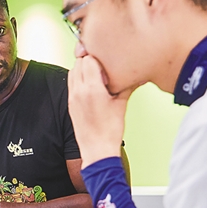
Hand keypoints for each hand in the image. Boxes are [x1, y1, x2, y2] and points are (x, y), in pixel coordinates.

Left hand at [68, 51, 132, 167]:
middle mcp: (79, 91)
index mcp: (92, 89)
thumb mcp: (121, 104)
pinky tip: (91, 86)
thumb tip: (136, 74)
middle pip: (78, 63)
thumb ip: (127, 85)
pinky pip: (71, 84)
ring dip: (82, 69)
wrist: (97, 150)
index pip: (88, 60)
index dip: (98, 56)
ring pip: (72, 72)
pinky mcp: (70, 104)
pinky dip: (78, 79)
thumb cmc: (110, 131)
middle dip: (89, 60)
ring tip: (96, 75)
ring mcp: (72, 98)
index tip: (106, 59)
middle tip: (103, 65)